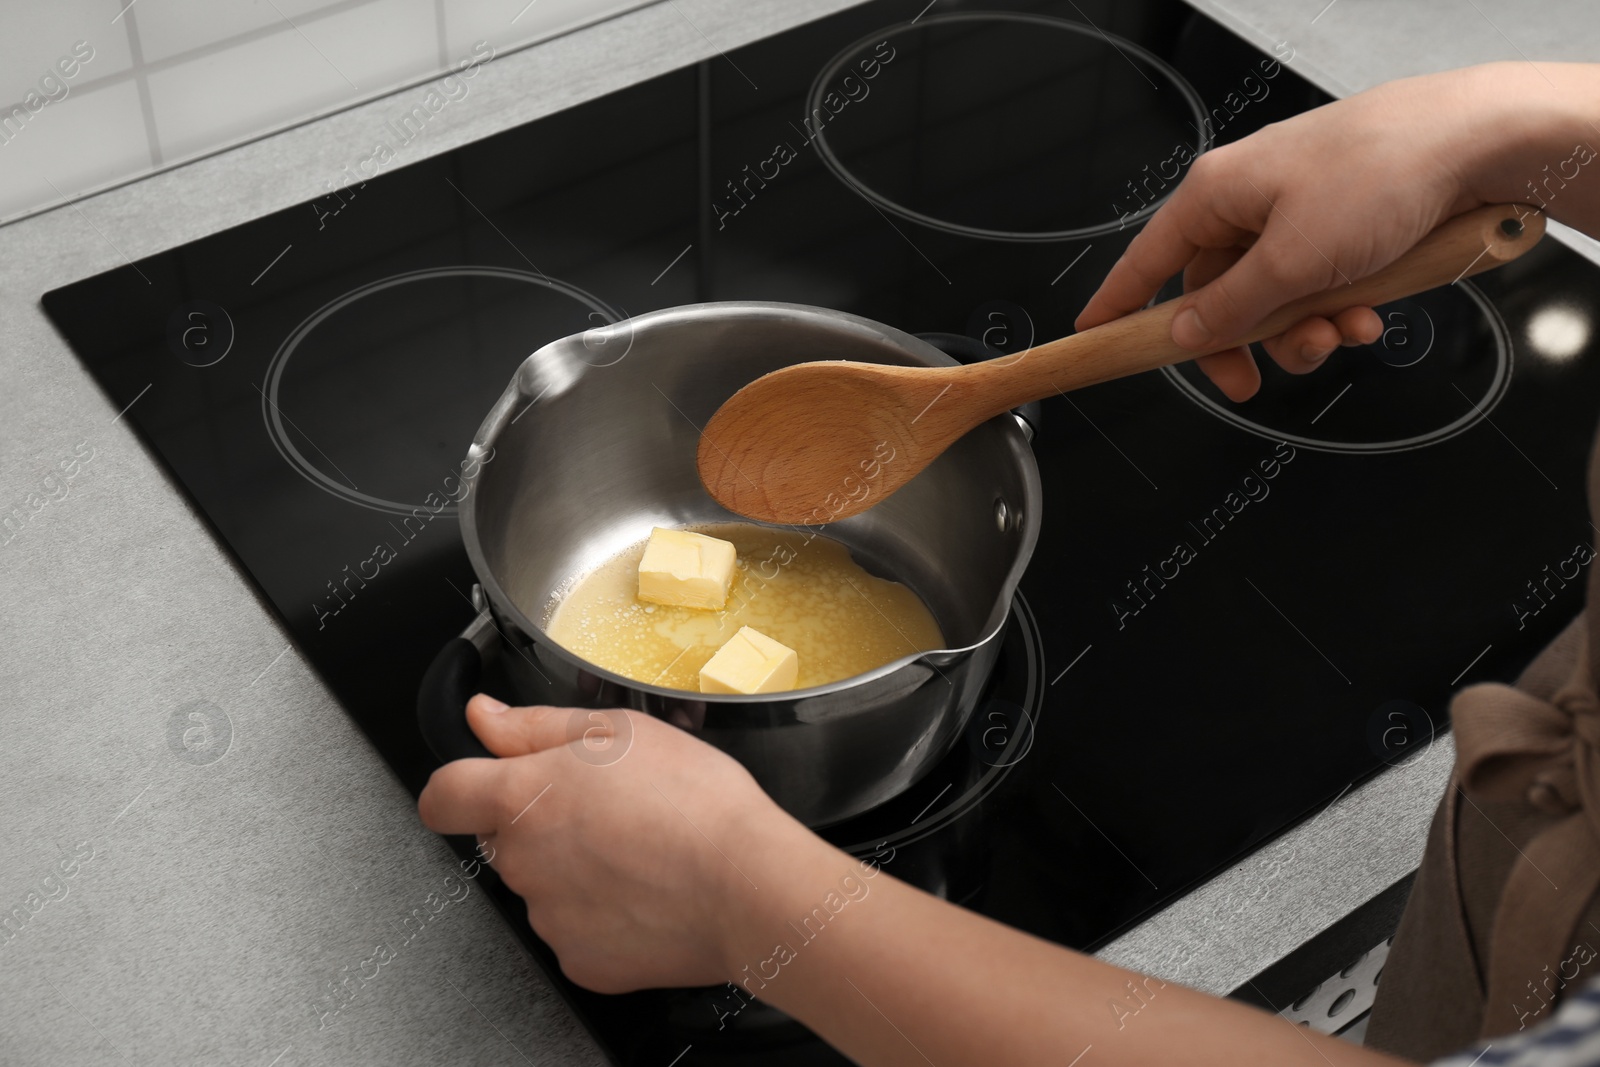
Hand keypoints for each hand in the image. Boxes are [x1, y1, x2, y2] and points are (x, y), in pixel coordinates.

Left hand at [417, 696, 829, 992]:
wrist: (748, 884)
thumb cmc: (695, 801)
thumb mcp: (619, 731)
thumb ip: (537, 726)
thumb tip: (484, 717)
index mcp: (523, 798)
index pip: (443, 796)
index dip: (462, 787)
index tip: (487, 785)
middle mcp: (523, 862)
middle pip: (506, 840)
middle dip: (543, 824)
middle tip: (609, 809)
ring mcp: (549, 919)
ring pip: (544, 886)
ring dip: (575, 870)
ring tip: (642, 851)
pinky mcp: (581, 962)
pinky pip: (576, 932)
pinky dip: (603, 916)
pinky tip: (648, 894)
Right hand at [1077, 68, 1499, 400]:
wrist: (1476, 143)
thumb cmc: (1380, 174)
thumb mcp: (1291, 261)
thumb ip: (1229, 307)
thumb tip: (1183, 334)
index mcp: (1217, 196)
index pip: (1146, 260)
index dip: (1118, 303)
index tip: (1093, 335)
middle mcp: (1251, 203)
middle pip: (1215, 296)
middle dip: (1243, 342)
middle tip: (1253, 383)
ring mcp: (1299, 215)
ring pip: (1272, 301)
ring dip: (1303, 332)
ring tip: (1342, 332)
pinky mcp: (1345, 228)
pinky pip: (1318, 289)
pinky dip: (1340, 312)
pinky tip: (1371, 314)